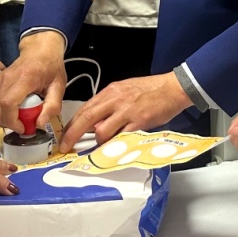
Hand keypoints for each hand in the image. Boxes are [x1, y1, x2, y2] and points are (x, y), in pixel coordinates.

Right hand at [0, 31, 66, 132]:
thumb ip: (52, 106)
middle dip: (9, 124)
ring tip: (21, 116)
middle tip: (25, 123)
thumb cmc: (50, 67)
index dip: (12, 121)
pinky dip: (1, 113)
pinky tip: (15, 108)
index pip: (8, 104)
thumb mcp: (59, 87)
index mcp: (24, 78)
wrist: (40, 51)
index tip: (24, 128)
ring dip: (5, 120)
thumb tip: (40, 124)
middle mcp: (6, 79)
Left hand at [57, 72, 190, 152]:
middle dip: (72, 135)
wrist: (172, 88)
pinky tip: (114, 148)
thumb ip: (109, 104)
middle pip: (86, 119)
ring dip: (99, 142)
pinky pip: (120, 138)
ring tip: (102, 146)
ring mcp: (126, 112)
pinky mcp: (138, 122)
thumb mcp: (124, 90)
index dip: (72, 124)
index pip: (84, 109)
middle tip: (65, 147)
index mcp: (110, 92)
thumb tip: (96, 122)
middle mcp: (115, 100)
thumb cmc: (150, 89)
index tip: (65, 136)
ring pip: (102, 131)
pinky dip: (115, 145)